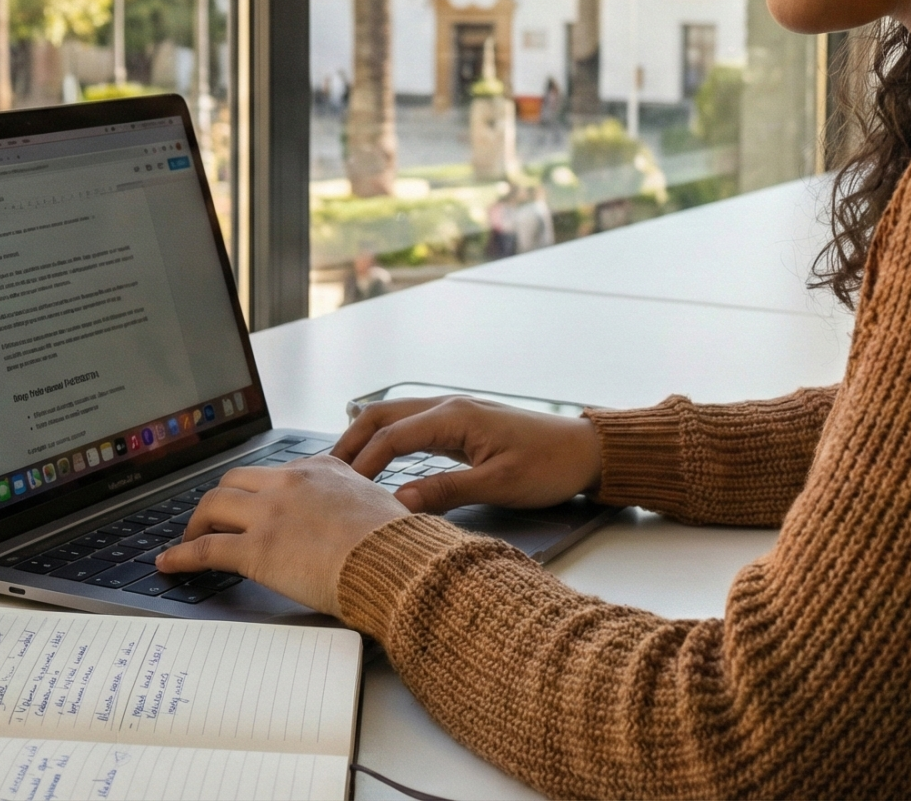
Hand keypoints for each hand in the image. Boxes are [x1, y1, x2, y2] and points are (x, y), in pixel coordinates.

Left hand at [154, 456, 406, 614]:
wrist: (397, 562)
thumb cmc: (398, 544)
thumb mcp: (379, 505)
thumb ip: (356, 503)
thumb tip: (358, 519)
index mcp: (321, 470)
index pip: (274, 474)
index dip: (255, 492)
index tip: (250, 504)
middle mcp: (290, 483)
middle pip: (234, 481)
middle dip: (218, 502)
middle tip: (210, 521)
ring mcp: (270, 514)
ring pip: (212, 506)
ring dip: (195, 523)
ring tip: (188, 540)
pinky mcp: (257, 549)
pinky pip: (206, 548)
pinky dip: (181, 555)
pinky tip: (170, 563)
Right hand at [332, 396, 603, 513]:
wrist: (585, 451)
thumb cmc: (550, 465)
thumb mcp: (499, 484)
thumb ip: (447, 492)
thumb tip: (399, 503)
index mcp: (454, 416)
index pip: (391, 437)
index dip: (362, 464)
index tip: (342, 492)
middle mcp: (449, 407)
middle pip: (383, 416)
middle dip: (350, 442)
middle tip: (324, 473)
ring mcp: (455, 413)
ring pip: (395, 417)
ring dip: (365, 437)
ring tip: (341, 467)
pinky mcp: (461, 425)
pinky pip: (412, 426)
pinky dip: (387, 439)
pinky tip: (378, 456)